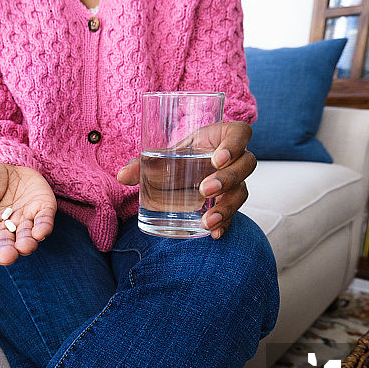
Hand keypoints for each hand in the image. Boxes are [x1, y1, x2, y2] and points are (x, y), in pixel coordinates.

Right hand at [0, 164, 56, 264]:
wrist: (8, 162)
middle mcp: (4, 230)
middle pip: (6, 246)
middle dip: (7, 252)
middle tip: (7, 256)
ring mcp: (25, 222)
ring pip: (26, 238)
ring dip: (26, 244)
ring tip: (26, 246)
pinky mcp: (43, 212)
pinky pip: (44, 222)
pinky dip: (43, 227)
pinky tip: (41, 231)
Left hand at [117, 121, 255, 238]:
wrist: (183, 172)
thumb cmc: (178, 157)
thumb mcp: (164, 156)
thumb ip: (143, 164)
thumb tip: (122, 176)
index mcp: (222, 137)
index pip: (241, 133)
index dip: (235, 144)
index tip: (217, 159)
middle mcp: (235, 159)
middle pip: (247, 164)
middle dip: (227, 179)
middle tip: (204, 190)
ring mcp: (236, 181)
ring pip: (243, 192)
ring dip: (226, 207)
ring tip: (206, 221)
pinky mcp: (230, 201)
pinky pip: (235, 214)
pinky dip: (225, 224)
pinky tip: (214, 234)